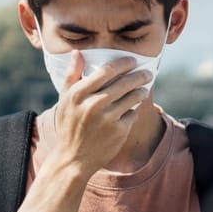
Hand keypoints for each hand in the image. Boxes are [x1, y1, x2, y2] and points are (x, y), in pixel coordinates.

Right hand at [52, 51, 150, 173]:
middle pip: (124, 83)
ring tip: (143, 89)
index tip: (133, 60)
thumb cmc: (69, 125)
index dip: (123, 63)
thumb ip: (72, 75)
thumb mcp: (64, 100)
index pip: (106, 71)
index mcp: (78, 94)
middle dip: (139, 75)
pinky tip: (131, 111)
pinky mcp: (119, 131)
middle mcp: (93, 105)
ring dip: (141, 91)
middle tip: (147, 73)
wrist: (73, 158)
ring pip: (133, 97)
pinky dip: (132, 112)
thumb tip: (77, 52)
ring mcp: (107, 118)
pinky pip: (132, 115)